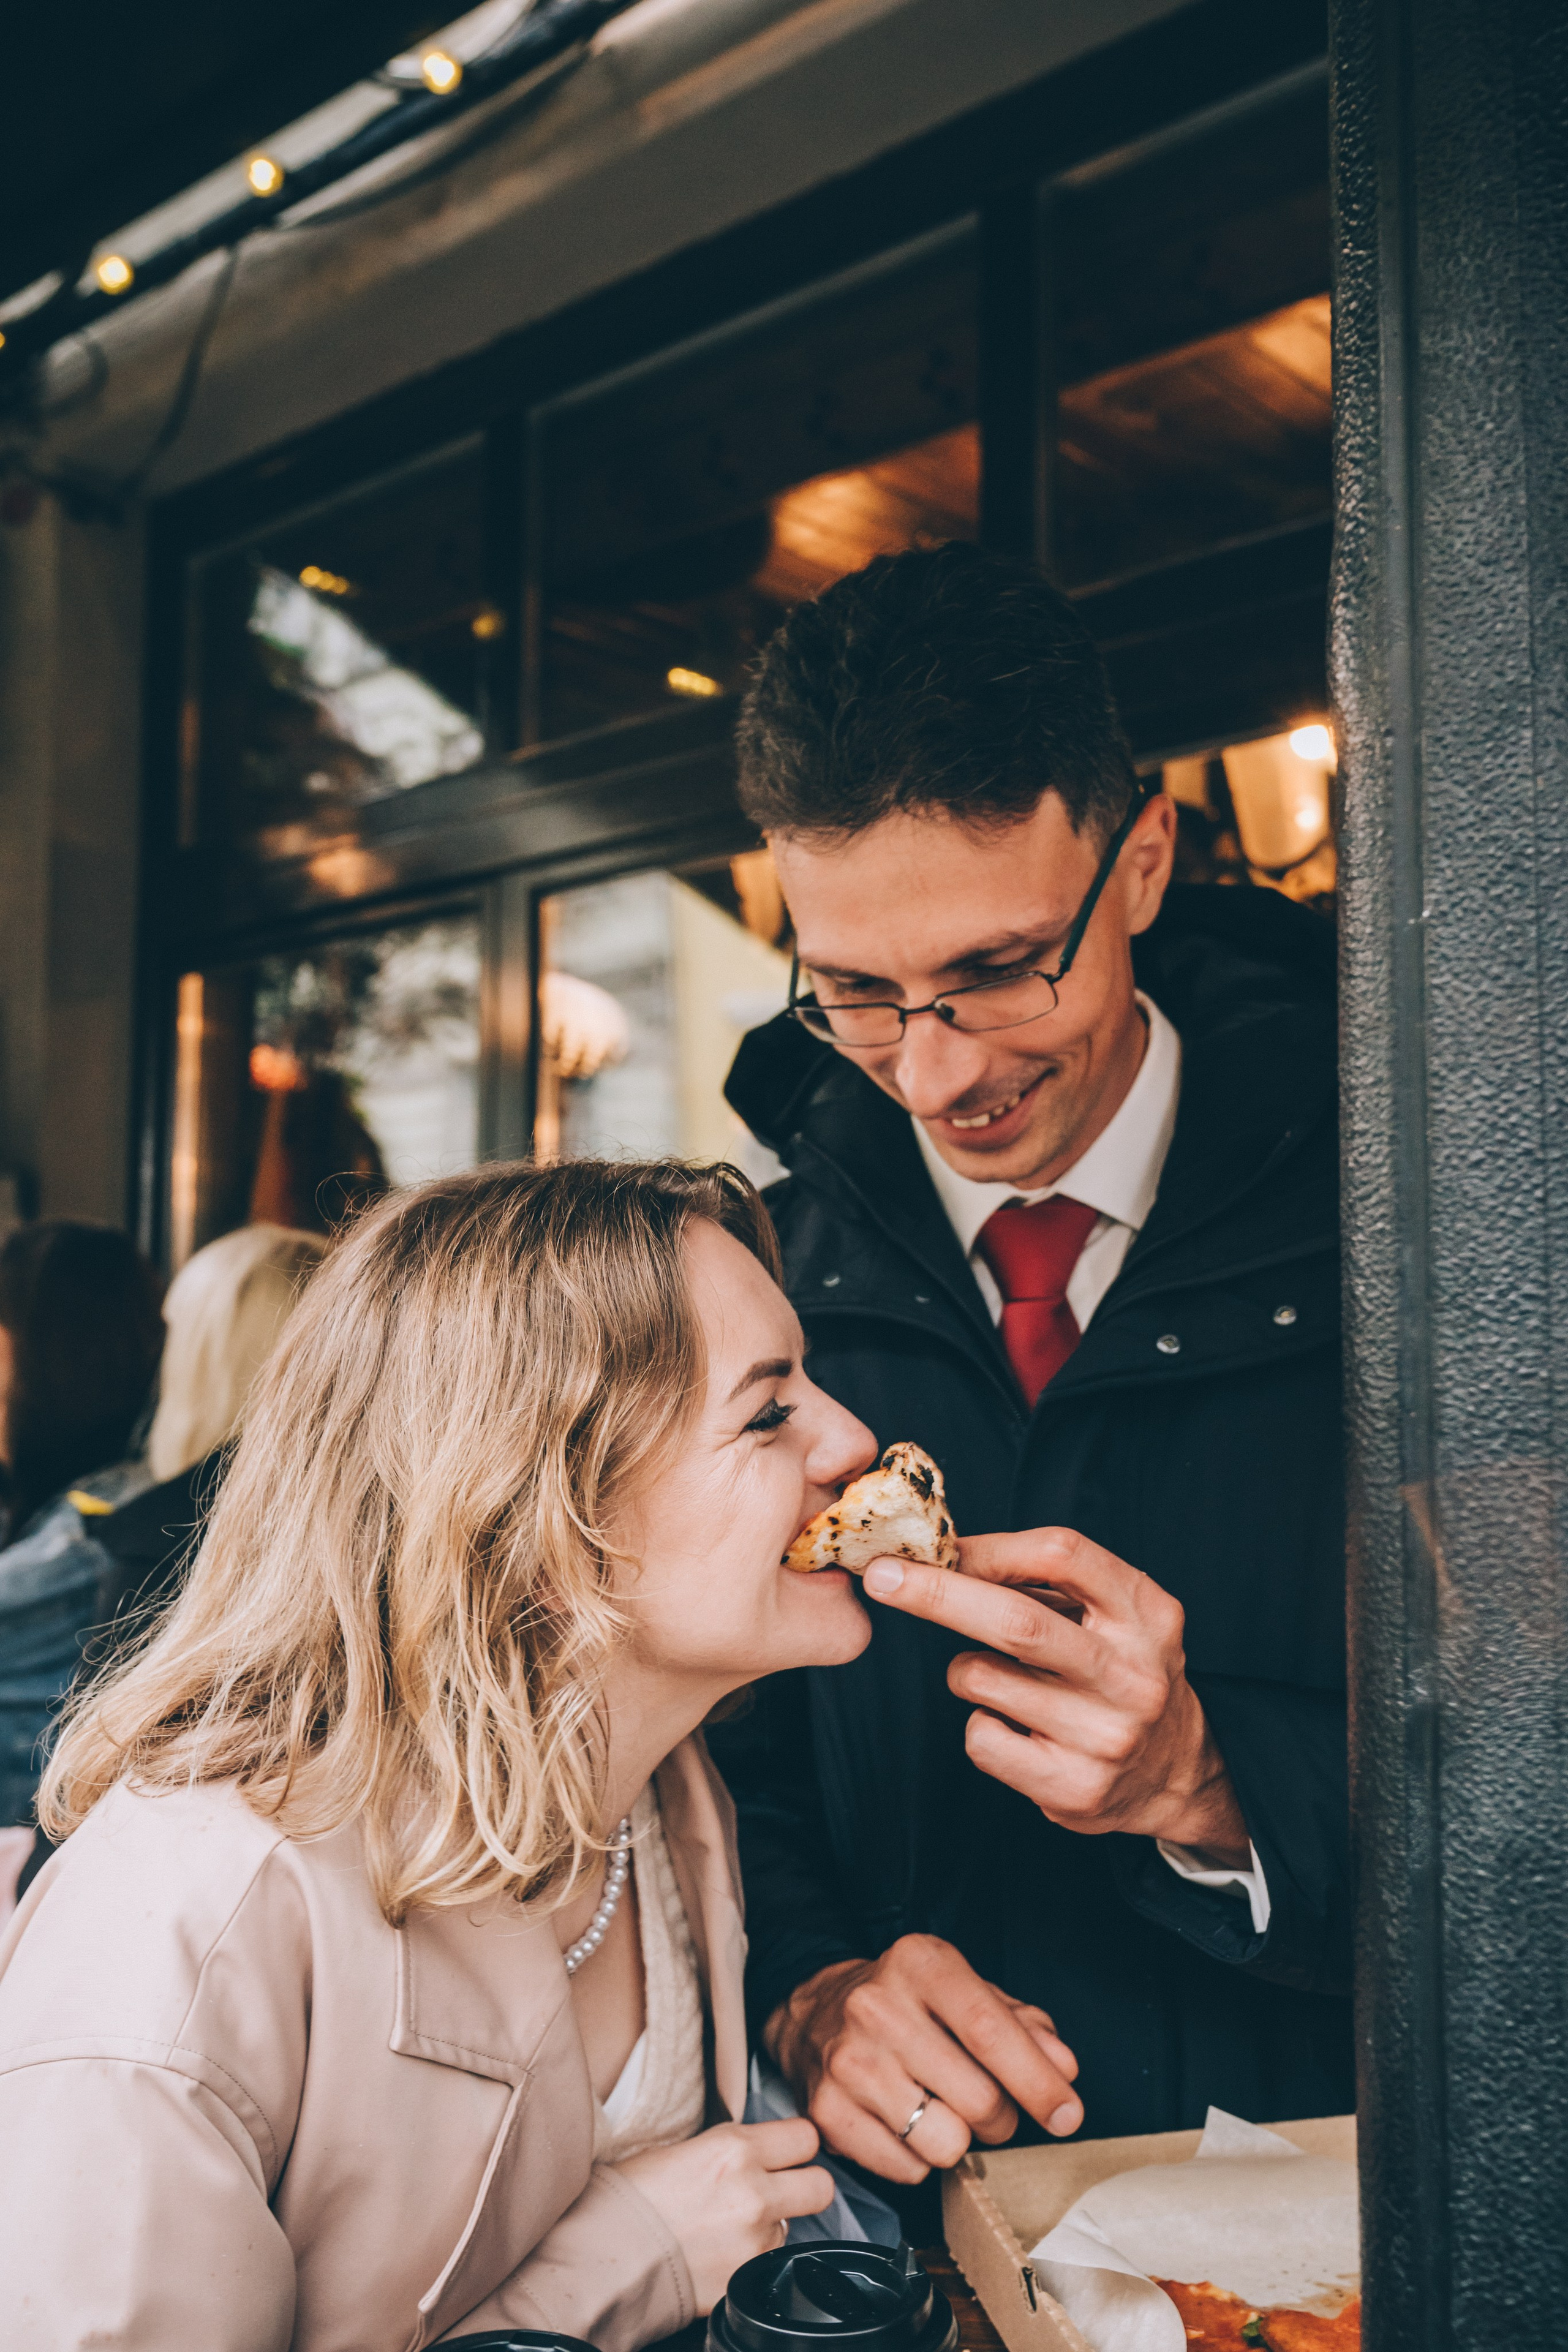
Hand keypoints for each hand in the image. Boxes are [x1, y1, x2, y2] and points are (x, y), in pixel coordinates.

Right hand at [612, 2119, 833, 2311]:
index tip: (786, 2154)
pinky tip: (719, 2256)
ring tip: (727, 2230)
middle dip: (803, 2188)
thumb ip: (731, 2149)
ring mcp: (753, 2242)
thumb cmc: (630, 2200)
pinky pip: (767, 2265)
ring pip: (792, 2230)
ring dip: (769, 2229)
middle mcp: (753, 2193)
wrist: (603, 2260)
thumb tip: (759, 2153)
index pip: (806, 2137)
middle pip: (821, 2186)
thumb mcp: (685, 2150)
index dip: (795, 2147)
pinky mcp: (747, 2281)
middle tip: (778, 2191)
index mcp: (735, 2149)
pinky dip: (751, 2261)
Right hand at [766, 1934, 1081, 2183]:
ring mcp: (848, 2062)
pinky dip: (918, 2160)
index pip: (989, 2030)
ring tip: (941, 2111)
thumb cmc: (906, 2004)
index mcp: (921, 1964)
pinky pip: (906, 2170)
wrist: (812, 2012)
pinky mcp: (826, 2112)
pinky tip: (903, 2124)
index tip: (1068, 2114)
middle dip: (1001, 2119)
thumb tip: (1062, 2069)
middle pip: (977, 2099)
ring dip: (958, 2141)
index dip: (1038, 2081)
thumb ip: (1022, 2025)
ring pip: (944, 2143)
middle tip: (987, 2106)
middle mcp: (878, 2008)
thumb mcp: (966, 1991)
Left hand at [862, 1528, 1248, 1860]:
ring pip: (983, 1678)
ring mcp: (1107, 1736)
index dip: (993, 1547)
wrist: (1175, 1772)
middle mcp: (1134, 1675)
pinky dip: (980, 1721)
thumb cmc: (1116, 1670)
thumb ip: (1041, 1580)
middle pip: (1017, 1621)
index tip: (942, 1547)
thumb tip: (943, 1553)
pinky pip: (982, 1738)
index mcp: (1148, 1614)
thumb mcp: (1109, 1612)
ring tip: (1001, 1677)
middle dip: (937, 1593)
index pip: (1063, 1554)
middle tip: (881, 1576)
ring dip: (966, 1668)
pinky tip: (1017, 1726)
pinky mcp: (1075, 1788)